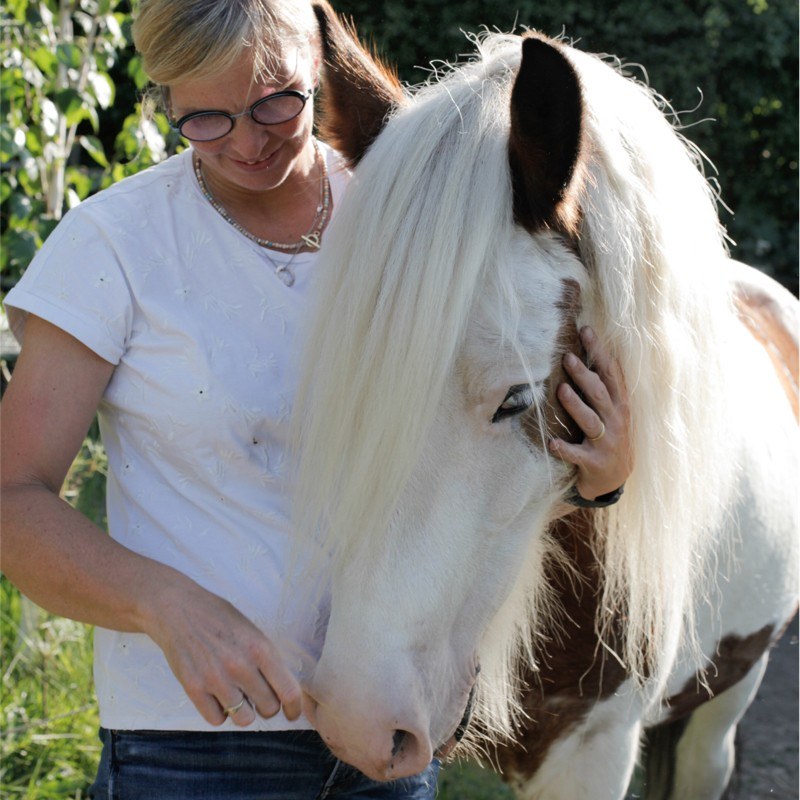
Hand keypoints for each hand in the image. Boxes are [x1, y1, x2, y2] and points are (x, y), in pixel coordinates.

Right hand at [146, 577, 302, 727]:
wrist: (178, 610)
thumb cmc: (219, 618)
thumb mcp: (252, 631)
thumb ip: (267, 659)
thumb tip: (282, 689)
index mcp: (260, 648)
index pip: (288, 691)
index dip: (294, 708)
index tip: (292, 713)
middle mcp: (241, 666)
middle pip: (269, 709)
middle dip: (267, 706)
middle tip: (258, 696)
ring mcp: (216, 679)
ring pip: (244, 719)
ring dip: (243, 712)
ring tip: (237, 695)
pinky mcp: (194, 689)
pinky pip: (217, 720)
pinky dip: (219, 713)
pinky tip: (216, 696)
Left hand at [548, 326, 632, 500]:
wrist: (615, 478)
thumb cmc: (609, 435)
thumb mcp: (613, 410)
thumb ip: (602, 385)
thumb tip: (586, 350)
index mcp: (619, 404)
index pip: (610, 372)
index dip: (599, 351)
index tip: (586, 330)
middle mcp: (615, 420)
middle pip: (599, 393)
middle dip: (584, 375)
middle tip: (567, 358)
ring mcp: (606, 442)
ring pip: (590, 420)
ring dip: (576, 405)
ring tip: (561, 390)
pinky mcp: (594, 461)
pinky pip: (578, 454)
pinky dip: (565, 449)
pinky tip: (552, 443)